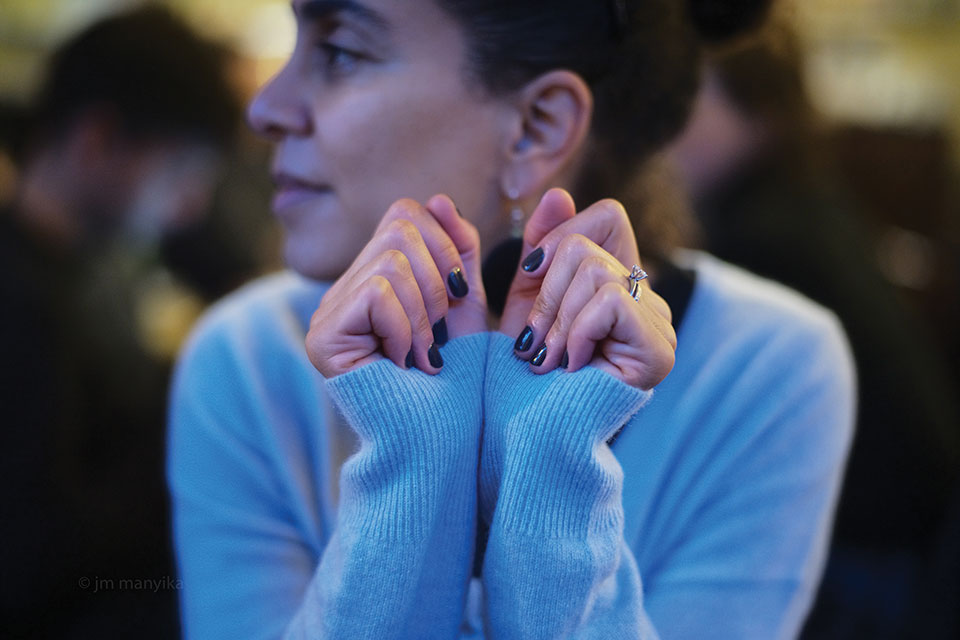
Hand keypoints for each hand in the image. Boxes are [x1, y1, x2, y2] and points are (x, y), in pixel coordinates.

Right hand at [306, 195, 486, 377]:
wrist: (443, 437)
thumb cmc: (458, 376)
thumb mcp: (465, 303)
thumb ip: (457, 250)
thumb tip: (439, 199)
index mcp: (378, 275)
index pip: (407, 212)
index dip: (444, 245)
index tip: (455, 299)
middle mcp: (345, 287)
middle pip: (399, 227)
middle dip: (438, 280)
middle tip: (438, 332)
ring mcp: (328, 311)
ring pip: (391, 261)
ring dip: (425, 312)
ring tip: (424, 353)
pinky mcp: (322, 336)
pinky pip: (378, 293)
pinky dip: (407, 329)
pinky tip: (406, 363)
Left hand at [500, 189, 674, 388]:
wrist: (526, 436)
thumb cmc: (521, 376)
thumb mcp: (523, 302)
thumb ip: (538, 250)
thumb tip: (556, 194)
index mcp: (615, 282)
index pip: (607, 214)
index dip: (560, 236)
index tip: (530, 275)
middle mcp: (644, 297)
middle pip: (589, 243)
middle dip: (545, 293)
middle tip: (535, 342)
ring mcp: (658, 322)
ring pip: (594, 271)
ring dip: (556, 322)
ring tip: (550, 360)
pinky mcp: (659, 348)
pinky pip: (608, 301)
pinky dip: (577, 333)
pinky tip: (573, 366)